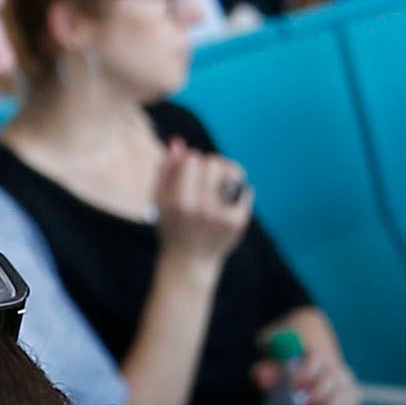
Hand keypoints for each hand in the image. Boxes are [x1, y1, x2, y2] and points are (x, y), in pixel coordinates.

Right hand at [155, 142, 251, 270]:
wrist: (189, 262)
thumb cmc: (171, 225)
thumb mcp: (159, 198)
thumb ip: (166, 168)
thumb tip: (178, 142)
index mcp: (179, 201)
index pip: (192, 159)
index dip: (191, 163)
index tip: (188, 175)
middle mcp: (201, 209)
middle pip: (214, 163)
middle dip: (209, 167)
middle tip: (205, 181)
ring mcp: (222, 216)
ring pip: (233, 172)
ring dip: (226, 173)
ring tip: (219, 184)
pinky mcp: (238, 222)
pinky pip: (245, 189)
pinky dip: (238, 191)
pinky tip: (228, 200)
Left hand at [252, 333, 359, 404]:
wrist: (308, 363)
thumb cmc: (285, 362)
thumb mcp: (271, 362)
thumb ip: (265, 369)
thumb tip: (263, 381)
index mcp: (315, 354)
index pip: (316, 358)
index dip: (308, 372)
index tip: (296, 386)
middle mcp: (334, 367)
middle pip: (332, 379)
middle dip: (320, 395)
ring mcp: (344, 383)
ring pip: (345, 394)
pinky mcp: (349, 398)